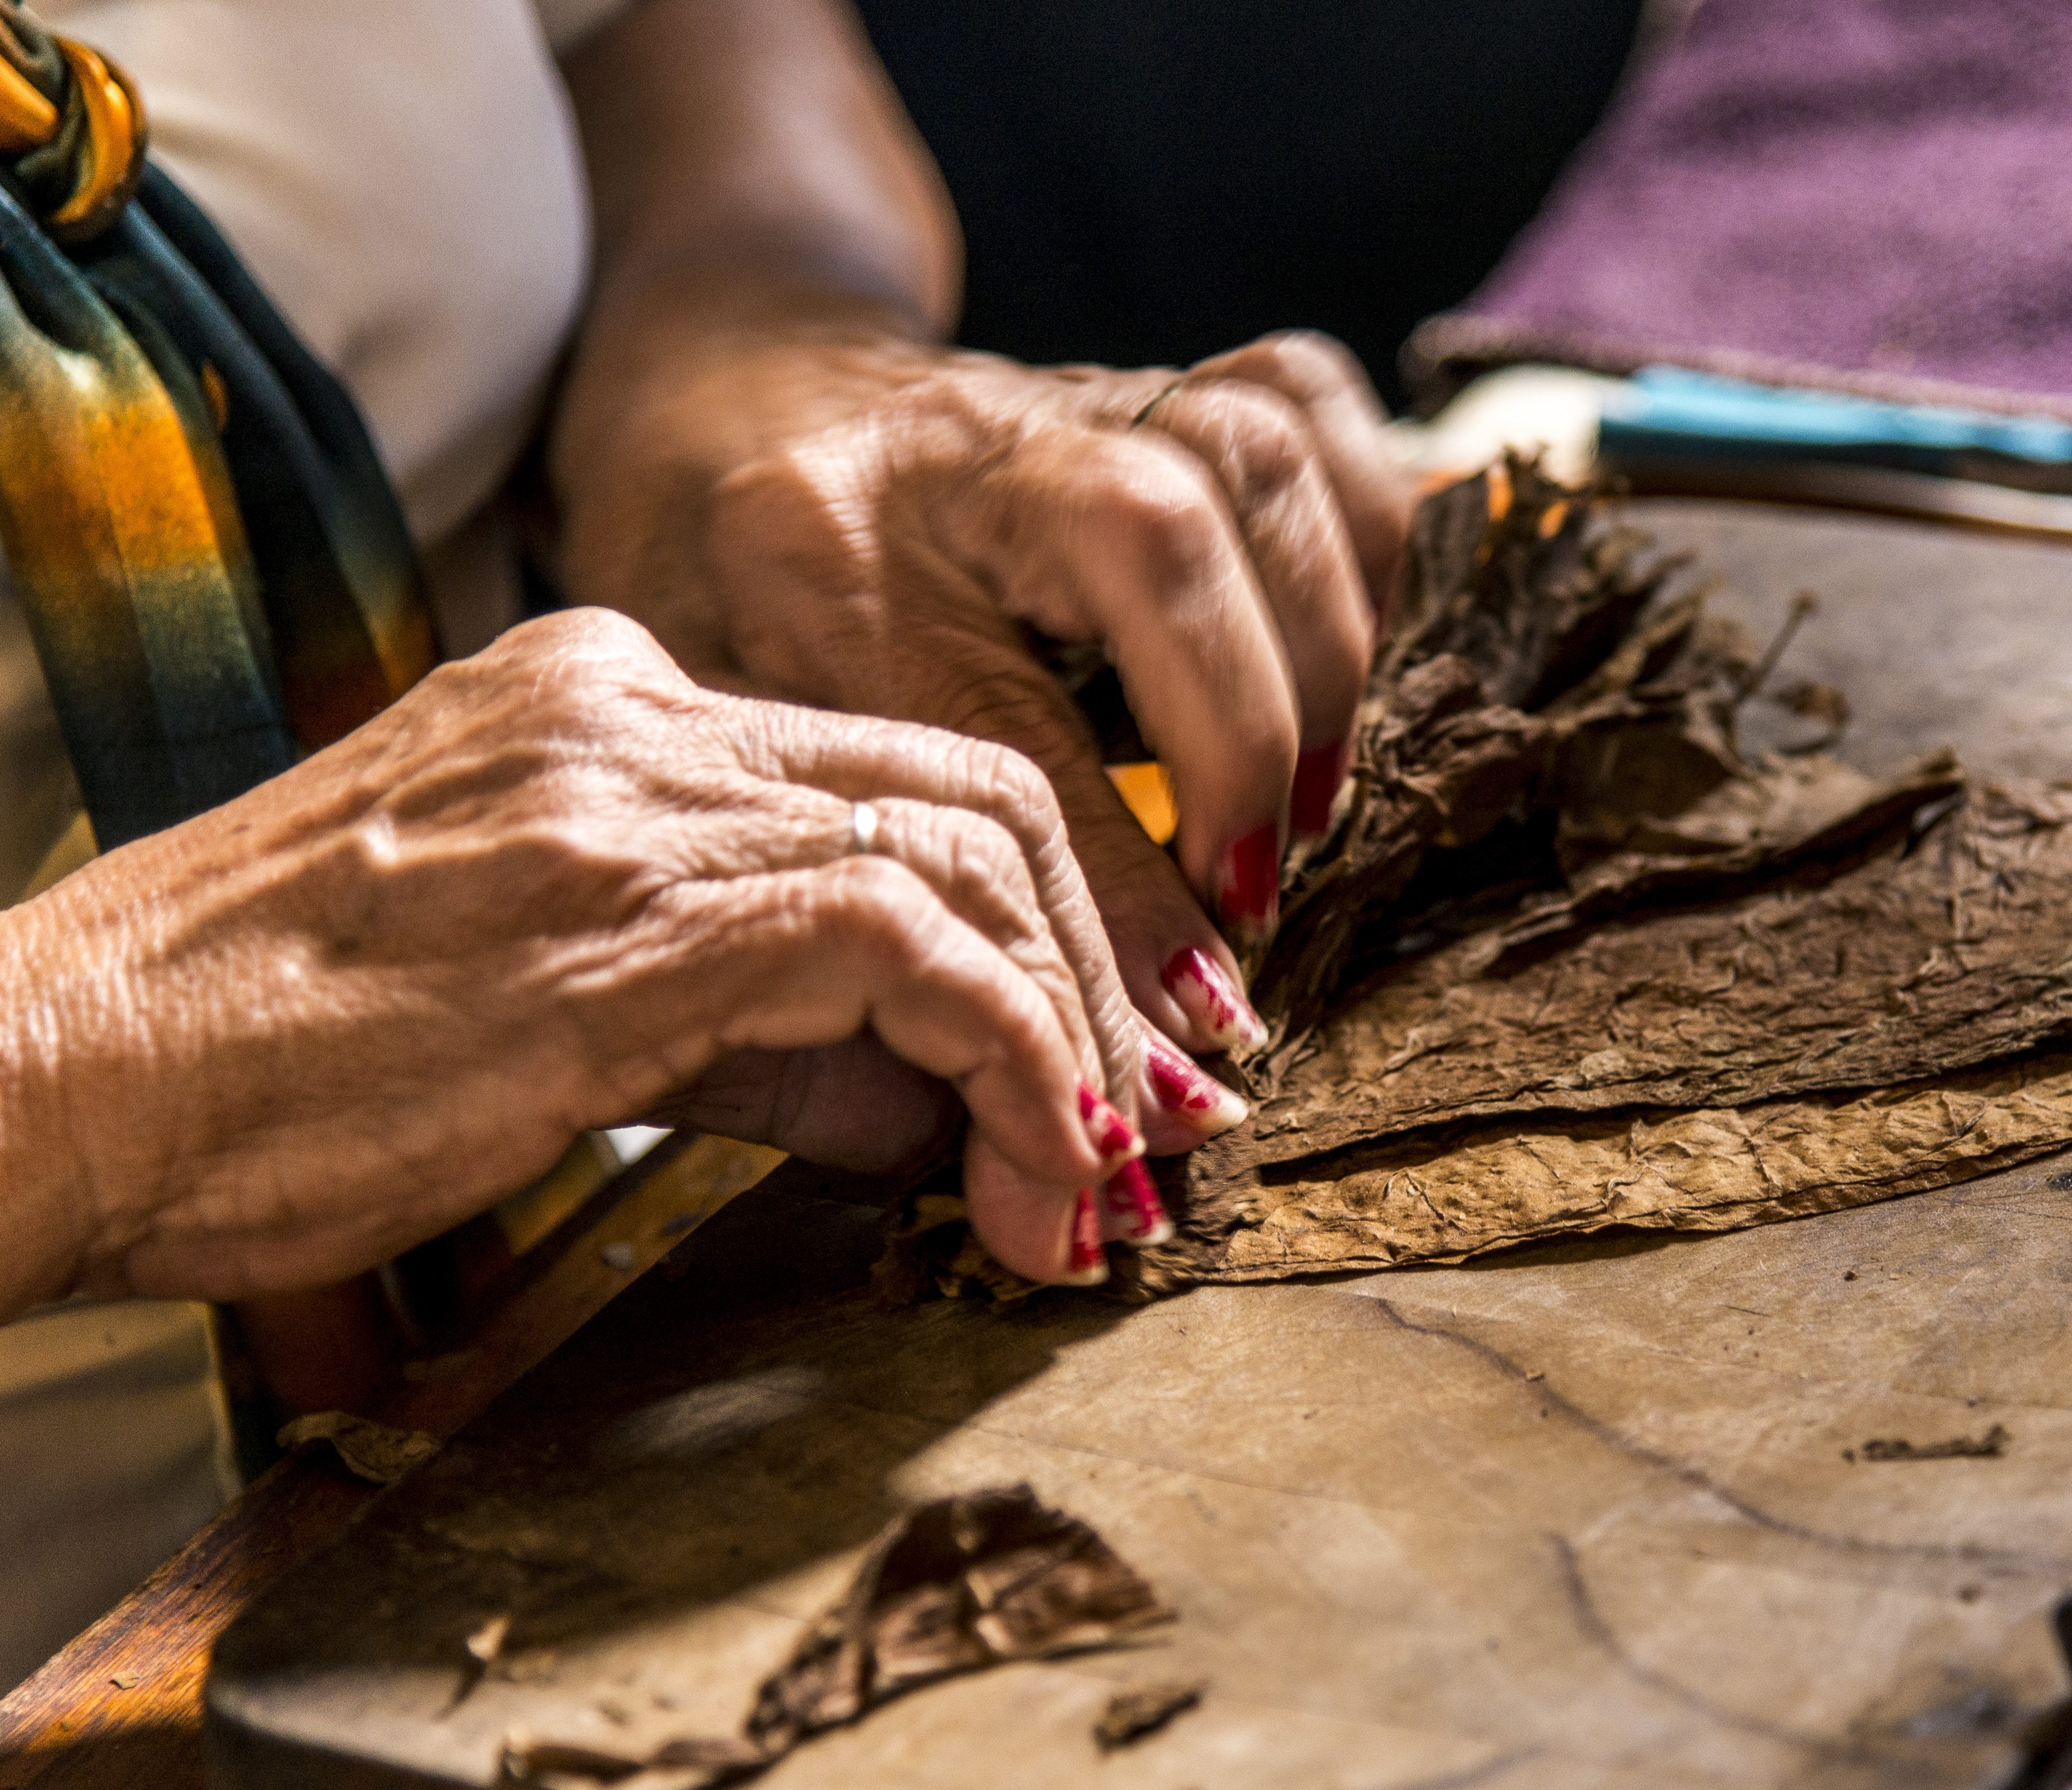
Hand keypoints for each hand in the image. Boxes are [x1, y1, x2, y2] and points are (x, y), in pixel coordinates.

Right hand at [0, 610, 1150, 1295]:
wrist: (48, 1080)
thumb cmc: (253, 1069)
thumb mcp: (534, 1008)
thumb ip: (742, 1026)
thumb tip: (914, 1097)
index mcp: (593, 701)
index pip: (897, 774)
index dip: (1033, 923)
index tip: (1095, 1063)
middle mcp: (625, 707)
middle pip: (977, 791)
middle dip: (1099, 970)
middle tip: (1153, 1125)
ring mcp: (624, 791)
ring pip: (971, 858)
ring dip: (1074, 1040)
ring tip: (1105, 1186)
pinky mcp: (625, 909)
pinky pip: (909, 947)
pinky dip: (1011, 1059)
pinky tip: (1036, 1168)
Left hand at [553, 320, 1410, 1085]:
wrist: (716, 405)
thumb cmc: (710, 620)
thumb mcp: (725, 764)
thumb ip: (864, 925)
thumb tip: (1049, 1128)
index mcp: (811, 554)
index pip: (1001, 733)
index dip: (1122, 893)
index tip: (1194, 1032)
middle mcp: (943, 450)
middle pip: (1148, 537)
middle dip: (1239, 735)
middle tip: (1253, 891)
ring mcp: (1053, 393)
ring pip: (1245, 448)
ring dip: (1316, 638)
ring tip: (1307, 794)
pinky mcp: (1140, 379)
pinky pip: (1301, 389)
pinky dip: (1361, 518)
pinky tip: (1348, 641)